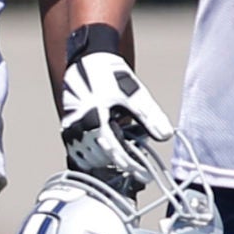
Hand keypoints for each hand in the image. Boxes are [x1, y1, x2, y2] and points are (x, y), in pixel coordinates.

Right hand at [60, 50, 172, 186]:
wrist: (87, 59)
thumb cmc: (109, 74)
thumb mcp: (134, 94)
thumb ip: (150, 116)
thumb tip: (166, 135)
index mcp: (95, 120)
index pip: (116, 154)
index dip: (131, 166)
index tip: (143, 174)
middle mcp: (79, 127)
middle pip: (102, 159)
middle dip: (119, 162)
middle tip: (135, 162)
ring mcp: (70, 128)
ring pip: (87, 158)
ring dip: (104, 160)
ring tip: (121, 153)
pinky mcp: (67, 127)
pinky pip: (77, 151)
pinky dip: (91, 155)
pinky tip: (105, 148)